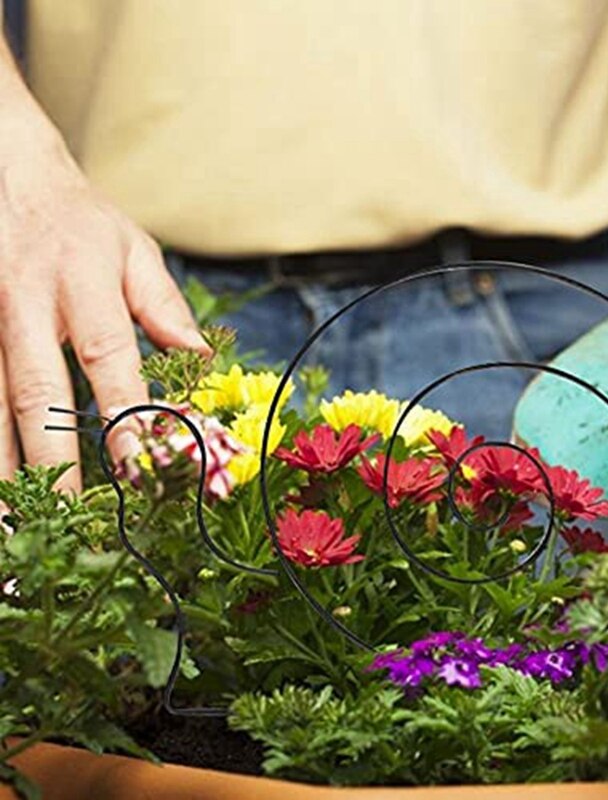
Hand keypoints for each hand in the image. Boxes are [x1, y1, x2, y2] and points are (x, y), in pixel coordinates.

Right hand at [0, 135, 206, 490]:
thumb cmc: (84, 225)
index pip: (108, 360)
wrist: (11, 178)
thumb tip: (203, 366)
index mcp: (82, 286)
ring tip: (12, 524)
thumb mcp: (136, 252)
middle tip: (68, 521)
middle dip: (51, 462)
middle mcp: (25, 308)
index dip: (124, 416)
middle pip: (35, 393)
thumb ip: (166, 311)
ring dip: (1, 468)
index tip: (142, 467)